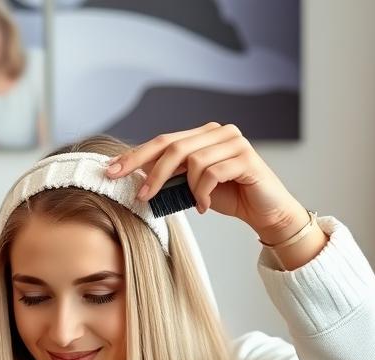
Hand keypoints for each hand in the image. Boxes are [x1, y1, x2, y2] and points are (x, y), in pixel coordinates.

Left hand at [106, 122, 308, 242]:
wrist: (264, 211)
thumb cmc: (228, 197)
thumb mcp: (192, 186)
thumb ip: (172, 175)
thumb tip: (135, 176)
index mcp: (202, 135)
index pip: (162, 141)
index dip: (135, 155)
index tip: (110, 171)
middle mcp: (218, 132)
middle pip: (172, 146)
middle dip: (150, 171)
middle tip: (138, 195)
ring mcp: (234, 142)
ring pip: (192, 160)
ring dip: (185, 187)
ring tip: (193, 203)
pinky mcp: (246, 158)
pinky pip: (211, 173)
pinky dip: (203, 193)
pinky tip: (205, 205)